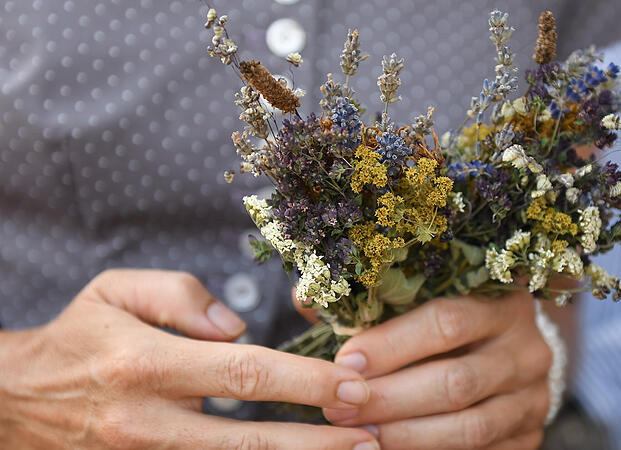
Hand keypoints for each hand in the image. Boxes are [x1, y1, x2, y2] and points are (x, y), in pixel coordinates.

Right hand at [0, 269, 378, 449]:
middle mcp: (150, 420)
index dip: (305, 381)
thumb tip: (240, 327)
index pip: (245, 372)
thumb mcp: (117, 290)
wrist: (14, 402)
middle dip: (317, 443)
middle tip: (371, 439)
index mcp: (148, 363)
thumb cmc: (78, 336)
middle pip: (249, 439)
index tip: (352, 385)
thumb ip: (183, 296)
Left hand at [323, 289, 552, 448]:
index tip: (344, 361)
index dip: (391, 345)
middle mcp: (526, 349)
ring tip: (358, 435)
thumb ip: (366, 299)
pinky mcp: (529, 435)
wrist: (508, 350)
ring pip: (469, 427)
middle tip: (338, 409)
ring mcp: (532, 397)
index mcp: (500, 301)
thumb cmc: (448, 321)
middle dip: (389, 399)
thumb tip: (304, 299)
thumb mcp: (421, 298)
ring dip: (406, 435)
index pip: (446, 322)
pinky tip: (391, 449)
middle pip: (455, 382)